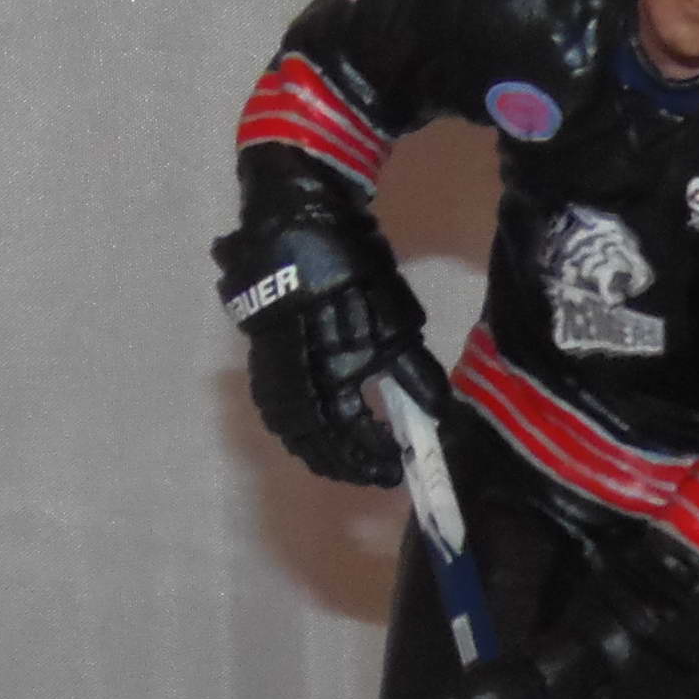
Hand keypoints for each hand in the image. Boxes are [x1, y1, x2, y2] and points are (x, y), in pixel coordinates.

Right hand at [212, 218, 446, 485]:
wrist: (293, 225)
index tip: (397, 467)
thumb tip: (437, 414)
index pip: (351, 434)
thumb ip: (413, 373)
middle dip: (347, 464)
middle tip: (374, 474)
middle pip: (318, 443)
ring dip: (321, 454)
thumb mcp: (394, 320)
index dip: (373, 455)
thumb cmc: (351, 270)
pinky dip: (298, 433)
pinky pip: (277, 413)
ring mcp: (272, 373)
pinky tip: (315, 435)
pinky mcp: (261, 360)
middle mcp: (295, 383)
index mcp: (329, 374)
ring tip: (347, 464)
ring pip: (293, 432)